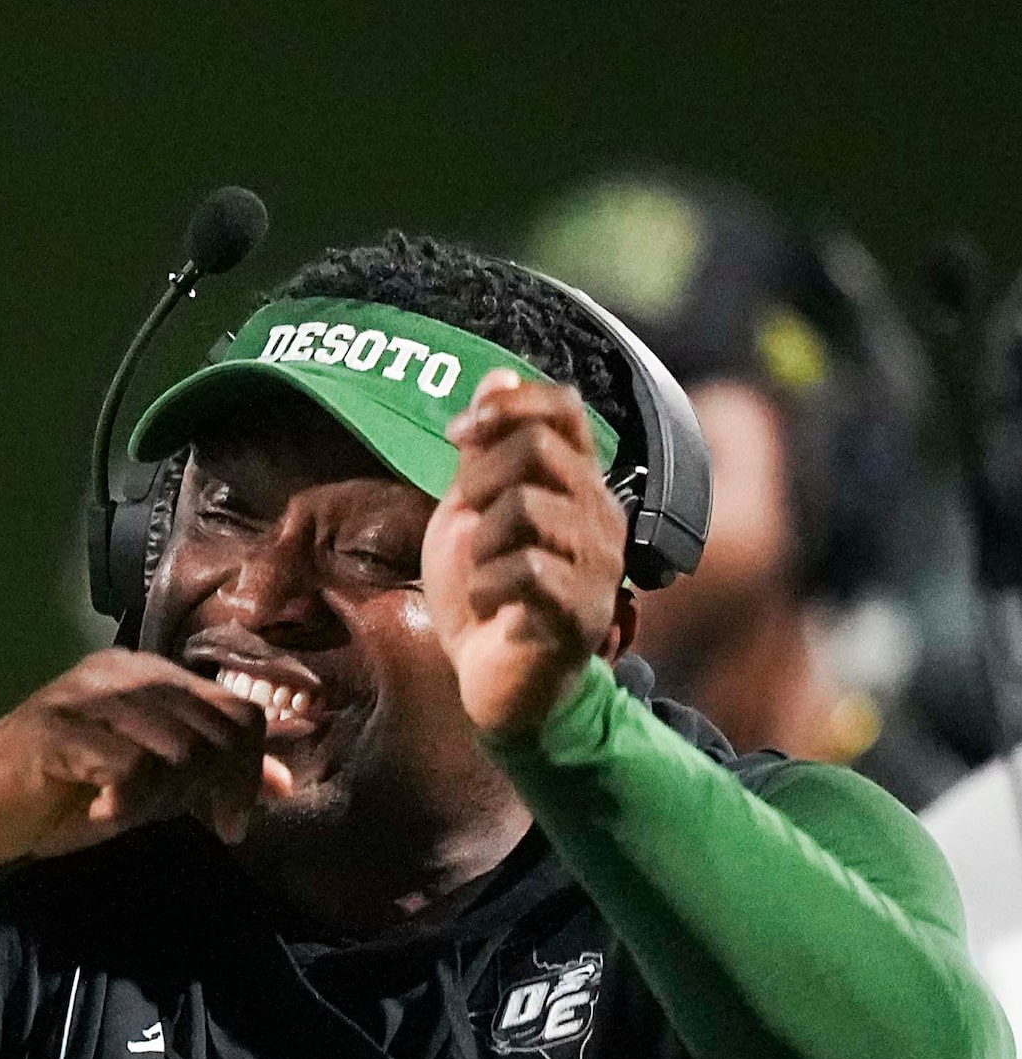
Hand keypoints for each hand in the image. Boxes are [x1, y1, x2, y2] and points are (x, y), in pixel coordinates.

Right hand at [0, 650, 294, 863]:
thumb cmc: (62, 798)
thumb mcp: (150, 787)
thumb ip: (207, 776)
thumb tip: (284, 784)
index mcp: (147, 676)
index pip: (236, 708)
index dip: (251, 768)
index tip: (232, 823)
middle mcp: (121, 672)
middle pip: (215, 728)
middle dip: (214, 788)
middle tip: (188, 822)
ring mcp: (85, 696)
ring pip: (178, 747)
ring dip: (165, 798)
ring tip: (129, 812)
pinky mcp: (56, 729)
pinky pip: (129, 766)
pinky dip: (128, 801)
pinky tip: (104, 813)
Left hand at [425, 370, 626, 738]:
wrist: (493, 686)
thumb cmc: (485, 598)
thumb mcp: (472, 512)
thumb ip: (485, 450)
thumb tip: (496, 372)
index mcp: (576, 485)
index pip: (562, 408)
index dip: (506, 407)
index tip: (458, 437)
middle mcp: (599, 517)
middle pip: (539, 450)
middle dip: (481, 479)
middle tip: (464, 520)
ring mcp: (597, 566)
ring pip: (529, 509)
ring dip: (479, 543)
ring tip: (479, 575)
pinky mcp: (579, 615)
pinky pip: (528, 570)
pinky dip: (486, 586)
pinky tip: (486, 608)